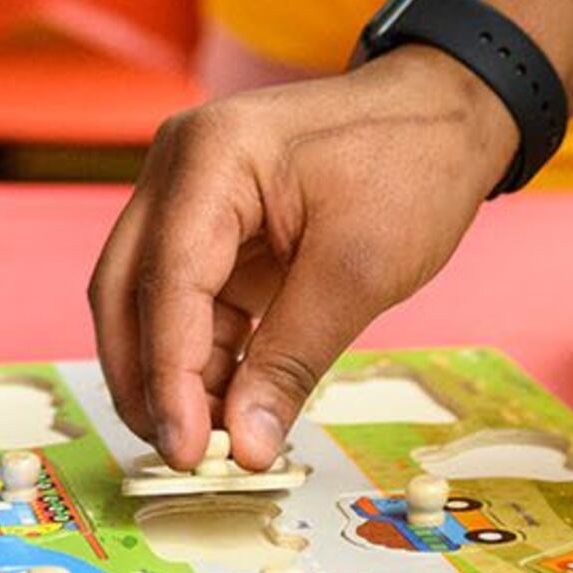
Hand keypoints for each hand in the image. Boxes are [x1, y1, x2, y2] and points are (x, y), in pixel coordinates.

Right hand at [89, 47, 516, 467]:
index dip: (168, 376)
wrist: (445, 113)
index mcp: (211, 157)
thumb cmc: (410, 165)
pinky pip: (188, 301)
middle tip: (186, 458)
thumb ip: (292, 360)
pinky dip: (203, 356)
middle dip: (148, 381)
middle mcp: (180, 168)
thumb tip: (246, 447)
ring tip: (218, 443)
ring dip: (173, 376)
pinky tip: (231, 405)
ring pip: (148, 302)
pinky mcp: (213, 226)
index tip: (186, 451)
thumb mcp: (358, 270)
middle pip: (127, 291)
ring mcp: (191, 195)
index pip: (167, 281)